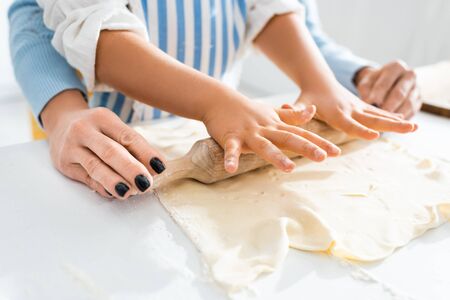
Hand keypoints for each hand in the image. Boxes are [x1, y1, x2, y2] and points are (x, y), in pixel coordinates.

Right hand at [41, 90, 164, 199]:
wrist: (60, 123)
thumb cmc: (96, 127)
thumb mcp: (113, 126)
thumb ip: (132, 145)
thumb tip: (154, 169)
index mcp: (103, 117)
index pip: (127, 136)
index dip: (146, 153)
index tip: (160, 167)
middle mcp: (84, 130)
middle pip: (110, 151)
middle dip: (130, 169)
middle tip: (146, 183)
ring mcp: (71, 147)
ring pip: (95, 167)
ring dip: (115, 181)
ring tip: (131, 192)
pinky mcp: (64, 164)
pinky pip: (86, 179)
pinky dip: (102, 187)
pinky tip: (115, 193)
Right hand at [202, 96, 340, 173]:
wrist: (219, 99)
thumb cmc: (247, 109)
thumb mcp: (272, 112)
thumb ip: (292, 115)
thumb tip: (313, 111)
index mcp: (276, 125)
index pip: (301, 134)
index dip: (318, 142)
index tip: (336, 152)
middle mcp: (266, 129)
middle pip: (288, 138)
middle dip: (306, 148)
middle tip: (323, 158)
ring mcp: (248, 133)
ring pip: (264, 145)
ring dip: (276, 156)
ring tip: (289, 169)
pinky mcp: (230, 136)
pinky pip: (231, 149)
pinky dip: (231, 158)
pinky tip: (231, 169)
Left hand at [295, 84, 417, 139]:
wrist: (319, 81)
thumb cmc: (308, 96)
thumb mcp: (299, 102)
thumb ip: (294, 109)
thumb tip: (286, 108)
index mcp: (337, 112)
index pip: (350, 124)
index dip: (362, 130)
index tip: (376, 136)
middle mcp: (351, 109)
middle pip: (373, 118)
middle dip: (391, 124)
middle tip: (410, 128)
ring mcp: (359, 107)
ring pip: (380, 114)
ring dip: (397, 120)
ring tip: (415, 127)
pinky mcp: (363, 106)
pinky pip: (379, 113)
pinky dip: (392, 117)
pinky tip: (406, 122)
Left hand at [355, 61, 421, 118]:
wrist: (384, 83)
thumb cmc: (373, 83)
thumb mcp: (366, 82)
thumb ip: (366, 90)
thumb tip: (367, 102)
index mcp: (396, 67)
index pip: (386, 82)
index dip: (377, 94)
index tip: (370, 103)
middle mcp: (409, 75)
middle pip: (399, 93)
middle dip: (388, 106)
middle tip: (379, 116)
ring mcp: (416, 88)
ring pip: (408, 103)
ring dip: (397, 115)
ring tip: (385, 124)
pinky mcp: (418, 101)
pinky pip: (412, 111)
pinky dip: (403, 119)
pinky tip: (393, 126)